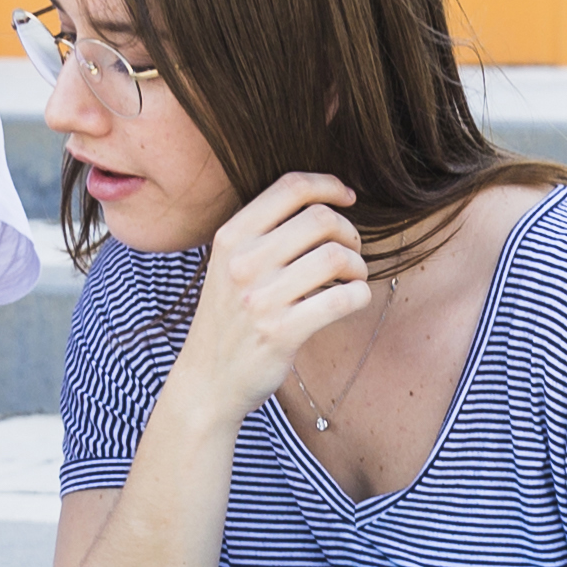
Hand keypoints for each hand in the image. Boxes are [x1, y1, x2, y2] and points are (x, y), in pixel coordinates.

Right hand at [167, 171, 368, 425]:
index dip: (328, 185)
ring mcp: (261, 298)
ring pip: (335, 257)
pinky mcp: (281, 332)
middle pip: (321, 218)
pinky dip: (359, 295)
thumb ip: (264, 233)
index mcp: (231, 237)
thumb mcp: (229, 265)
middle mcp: (243, 262)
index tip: (348, 197)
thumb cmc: (229, 318)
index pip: (291, 187)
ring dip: (357, 265)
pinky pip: (343, 299)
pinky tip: (353, 299)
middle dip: (348, 232)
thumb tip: (325, 202)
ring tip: (352, 278)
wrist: (207, 381)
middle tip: (350, 251)